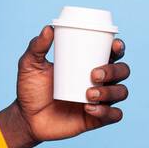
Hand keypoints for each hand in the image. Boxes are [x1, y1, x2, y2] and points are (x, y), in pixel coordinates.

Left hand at [4, 27, 129, 147]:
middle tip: (93, 74)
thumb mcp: (30, 65)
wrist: (26, 117)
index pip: (112, 53)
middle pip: (122, 71)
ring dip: (110, 91)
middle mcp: (99, 81)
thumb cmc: (30, 89)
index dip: (118, 47)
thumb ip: (36, 47)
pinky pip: (114, 115)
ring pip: (121, 92)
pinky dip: (107, 111)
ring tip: (89, 94)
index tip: (114, 45)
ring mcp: (100, 100)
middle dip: (114, 70)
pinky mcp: (96, 119)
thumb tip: (48, 28)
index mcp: (89, 64)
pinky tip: (89, 108)